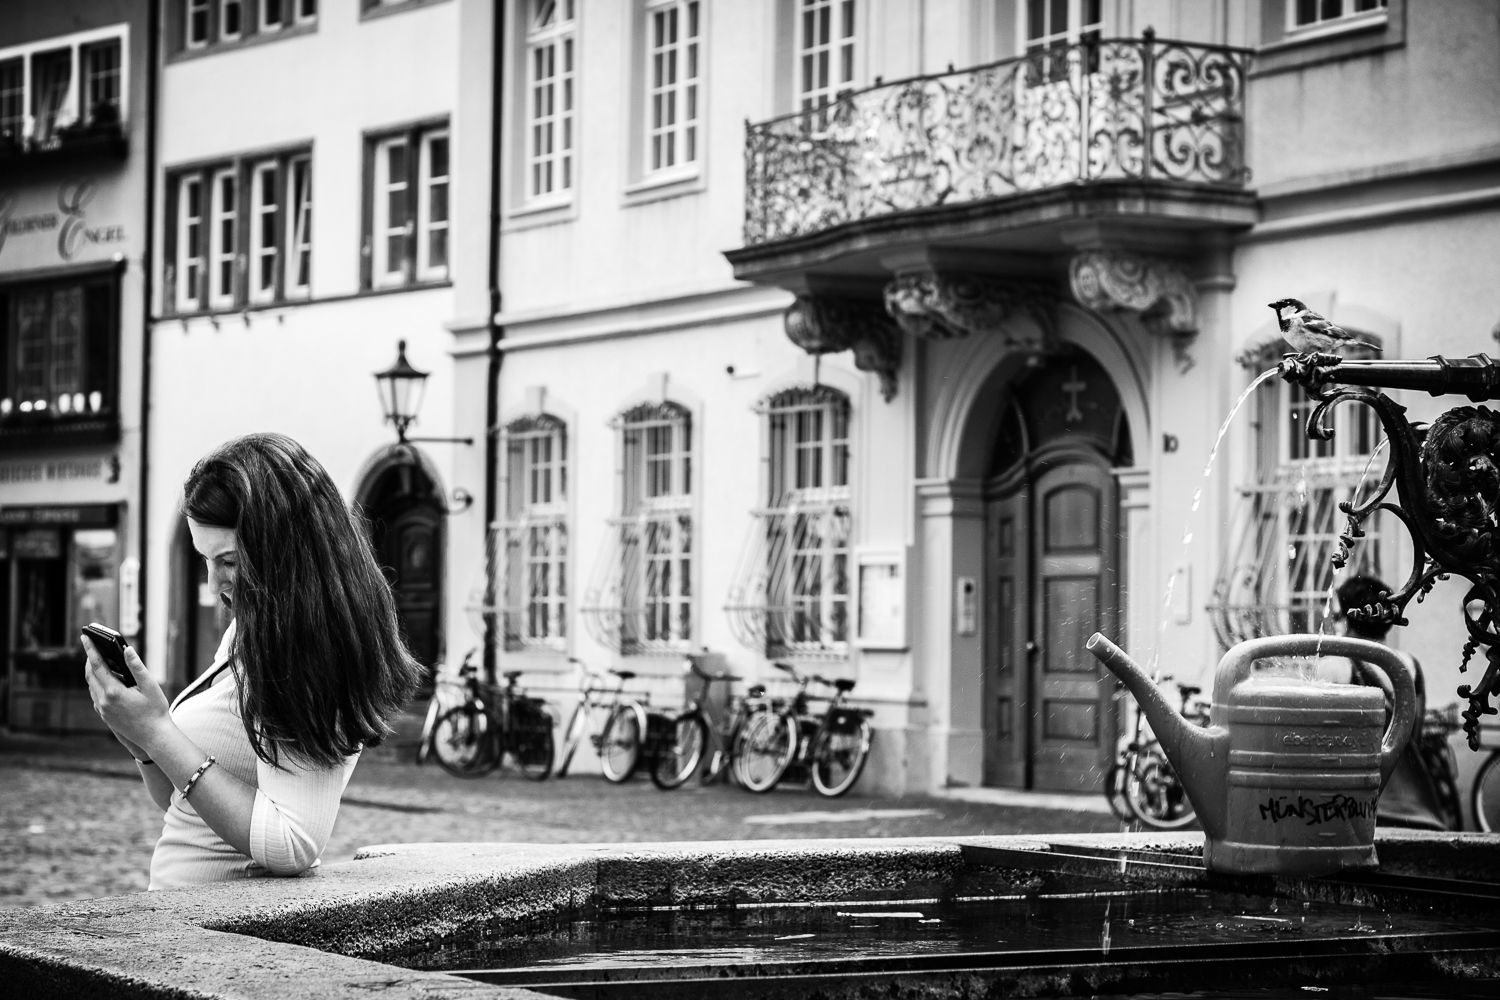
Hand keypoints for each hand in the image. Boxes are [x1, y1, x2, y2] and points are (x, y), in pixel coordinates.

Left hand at [82, 635, 172, 755]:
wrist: (154, 736)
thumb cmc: (155, 711)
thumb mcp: (150, 686)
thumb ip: (137, 667)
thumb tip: (127, 649)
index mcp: (114, 692)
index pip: (97, 665)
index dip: (91, 649)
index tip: (85, 637)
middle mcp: (103, 701)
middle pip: (90, 674)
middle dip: (90, 659)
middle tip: (91, 645)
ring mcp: (102, 709)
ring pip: (92, 686)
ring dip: (93, 671)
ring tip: (98, 660)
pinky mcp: (104, 715)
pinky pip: (95, 695)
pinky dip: (97, 684)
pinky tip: (105, 680)